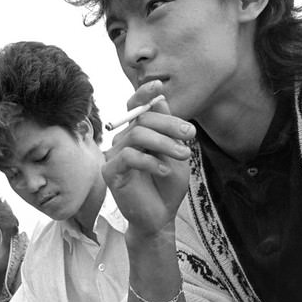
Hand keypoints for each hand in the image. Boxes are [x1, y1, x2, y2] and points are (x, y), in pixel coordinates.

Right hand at [102, 80, 194, 243]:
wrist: (160, 216)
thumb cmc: (166, 185)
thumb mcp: (175, 153)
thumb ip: (167, 130)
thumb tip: (160, 100)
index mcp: (138, 132)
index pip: (135, 106)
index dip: (144, 93)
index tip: (158, 85)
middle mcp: (123, 140)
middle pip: (142, 118)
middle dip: (170, 124)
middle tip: (190, 135)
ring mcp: (114, 155)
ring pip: (138, 135)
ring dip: (165, 143)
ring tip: (184, 156)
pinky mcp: (110, 172)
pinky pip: (129, 157)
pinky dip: (151, 161)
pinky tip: (165, 170)